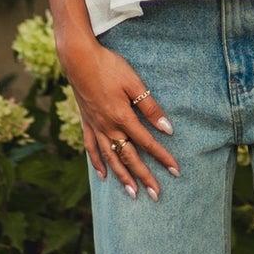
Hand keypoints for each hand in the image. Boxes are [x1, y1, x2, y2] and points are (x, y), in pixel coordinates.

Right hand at [59, 33, 178, 199]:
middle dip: (144, 177)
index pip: (147, 143)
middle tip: (156, 195)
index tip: (175, 171)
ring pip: (110, 158)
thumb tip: (167, 128)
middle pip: (129, 157)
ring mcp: (95, 126)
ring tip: (132, 193)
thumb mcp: (134, 83)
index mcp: (122, 117)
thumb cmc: (109, 66)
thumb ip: (150, 107)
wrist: (78, 58)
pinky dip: (98, 163)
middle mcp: (108, 127)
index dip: (162, 157)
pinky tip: (103, 176)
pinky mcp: (86, 123)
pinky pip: (92, 148)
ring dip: (122, 177)